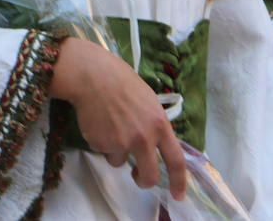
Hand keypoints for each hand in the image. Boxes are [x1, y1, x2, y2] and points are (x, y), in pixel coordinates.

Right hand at [50, 37, 187, 199]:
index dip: (179, 181)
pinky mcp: (101, 144)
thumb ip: (155, 125)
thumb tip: (157, 144)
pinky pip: (104, 152)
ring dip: (116, 150)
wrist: (93, 76)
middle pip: (149, 176)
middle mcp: (143, 137)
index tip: (178, 195)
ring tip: (109, 125)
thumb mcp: (149, 101)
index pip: (176, 160)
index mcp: (160, 125)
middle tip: (138, 175)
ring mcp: (121, 142)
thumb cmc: (122, 82)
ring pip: (120, 162)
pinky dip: (101, 142)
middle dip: (143, 180)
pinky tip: (98, 122)